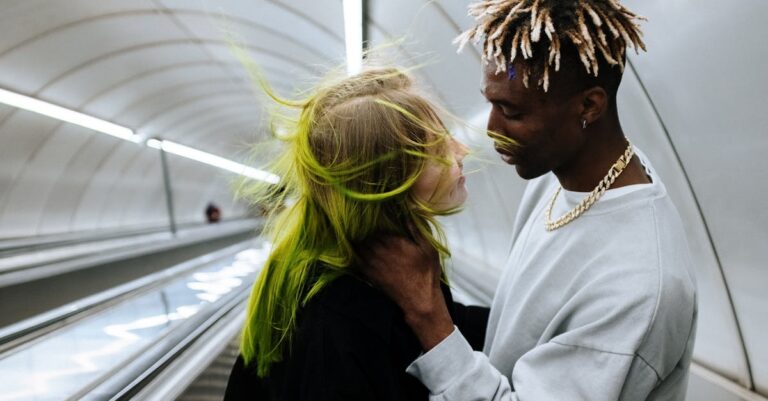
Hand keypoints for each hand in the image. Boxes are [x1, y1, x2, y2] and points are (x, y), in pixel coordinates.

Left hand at [360, 233, 453, 349]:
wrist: (419, 298)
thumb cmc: (426, 272)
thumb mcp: (428, 248)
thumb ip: (416, 230)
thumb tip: (408, 214)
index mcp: (394, 242)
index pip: (377, 227)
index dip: (377, 225)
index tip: (379, 225)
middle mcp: (380, 251)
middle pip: (366, 237)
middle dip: (368, 234)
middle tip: (370, 232)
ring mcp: (373, 264)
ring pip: (360, 248)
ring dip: (362, 244)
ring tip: (364, 242)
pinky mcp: (370, 275)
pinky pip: (358, 261)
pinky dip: (357, 256)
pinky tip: (361, 255)